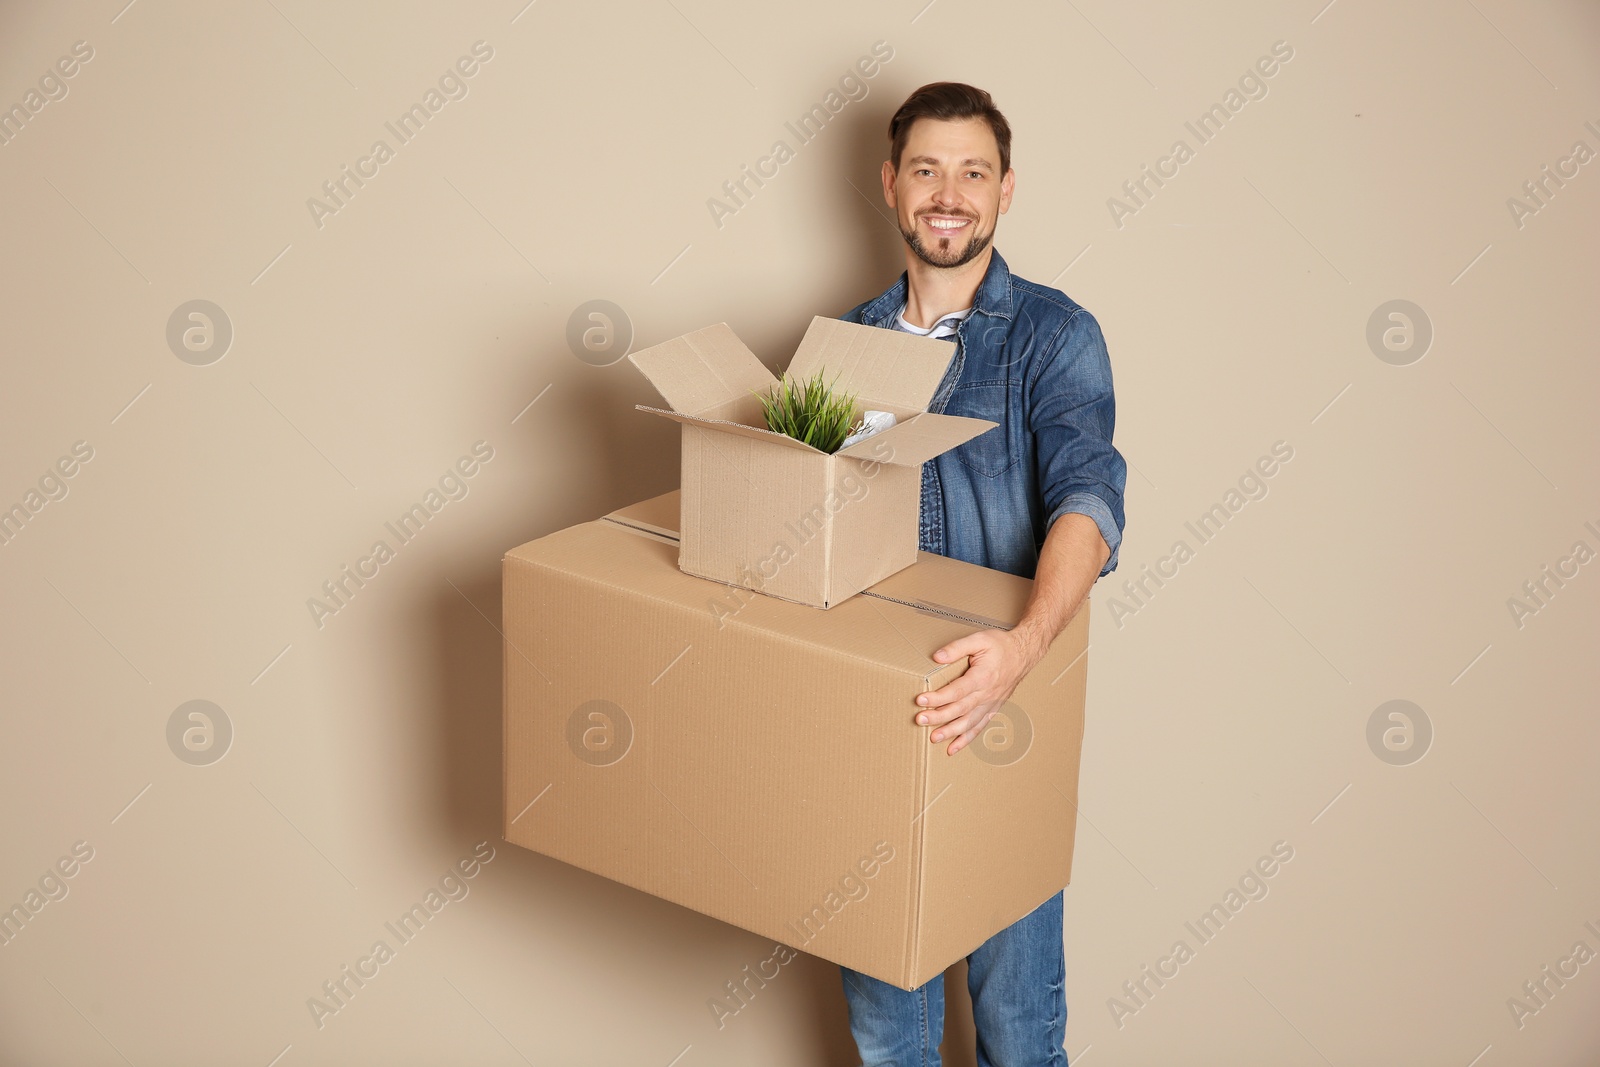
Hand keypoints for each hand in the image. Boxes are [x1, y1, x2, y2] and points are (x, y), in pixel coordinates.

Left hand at [915, 627, 1044, 755]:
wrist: (1023, 653)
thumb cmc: (1001, 645)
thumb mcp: (979, 639)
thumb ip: (957, 648)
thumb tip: (937, 657)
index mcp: (982, 677)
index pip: (957, 691)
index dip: (938, 697)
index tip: (921, 700)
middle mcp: (987, 694)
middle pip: (960, 709)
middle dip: (939, 717)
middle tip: (920, 720)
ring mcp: (990, 703)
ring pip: (969, 722)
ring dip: (950, 732)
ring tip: (933, 738)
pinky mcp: (993, 708)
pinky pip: (979, 726)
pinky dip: (966, 739)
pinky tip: (953, 748)